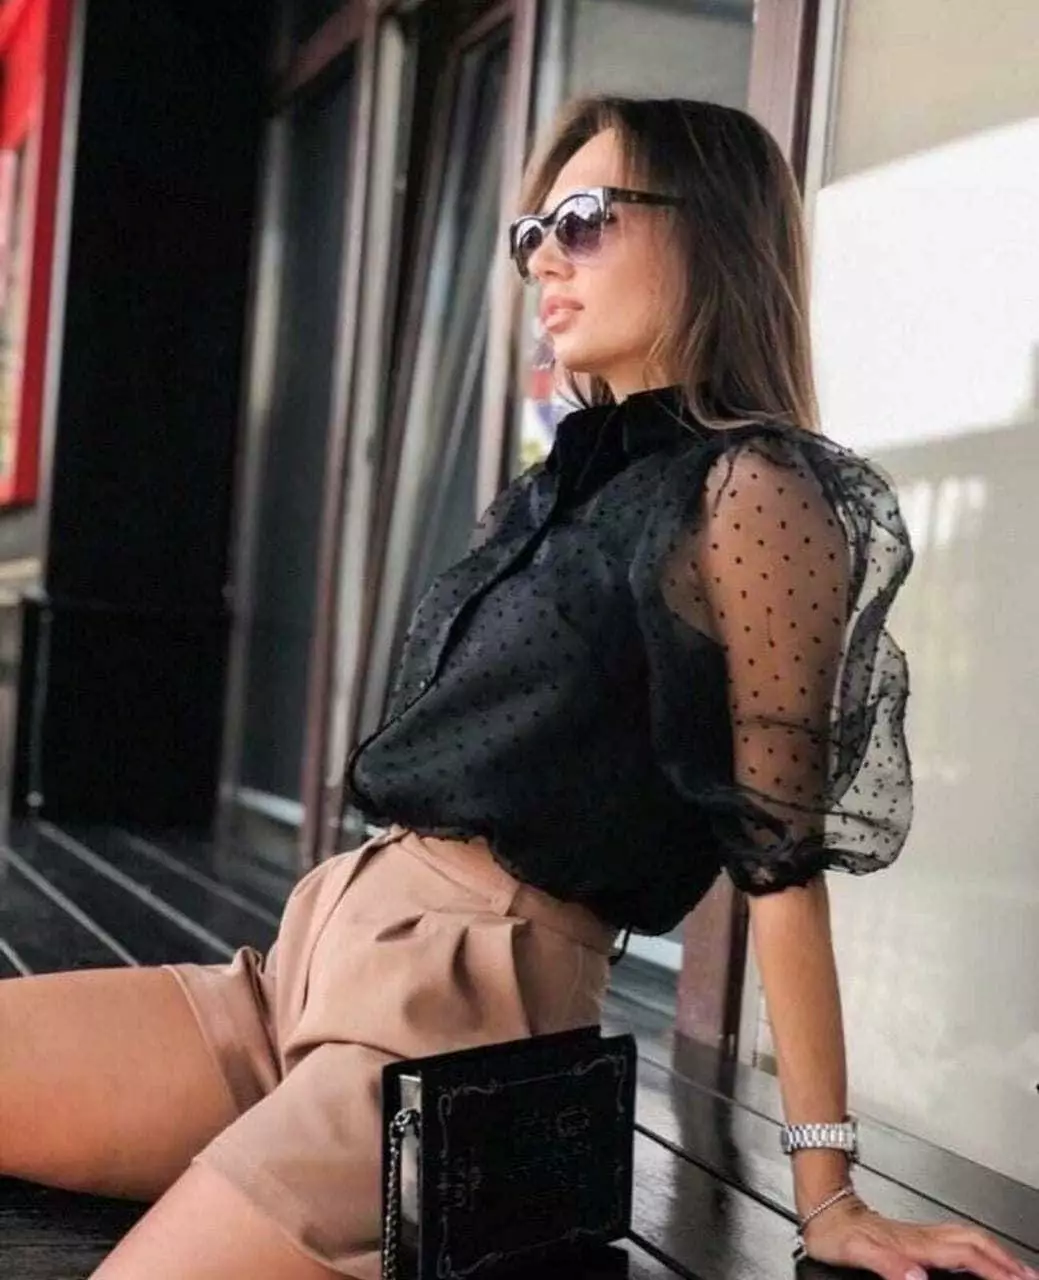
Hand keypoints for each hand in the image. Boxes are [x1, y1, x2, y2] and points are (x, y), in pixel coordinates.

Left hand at [801, 1195, 1037, 1279]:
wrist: (823, 1207)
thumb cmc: (836, 1232)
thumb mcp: (856, 1252)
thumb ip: (888, 1264)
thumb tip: (917, 1278)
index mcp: (915, 1243)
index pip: (966, 1256)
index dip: (994, 1269)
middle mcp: (922, 1236)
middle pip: (975, 1243)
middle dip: (1006, 1260)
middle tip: (1030, 1276)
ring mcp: (921, 1233)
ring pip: (969, 1238)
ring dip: (997, 1251)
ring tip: (1017, 1268)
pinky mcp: (916, 1234)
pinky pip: (957, 1238)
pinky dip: (979, 1247)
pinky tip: (981, 1256)